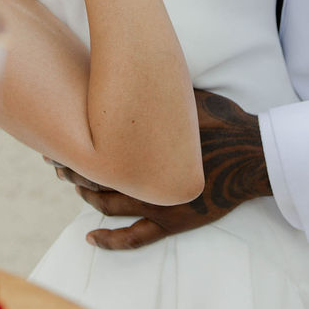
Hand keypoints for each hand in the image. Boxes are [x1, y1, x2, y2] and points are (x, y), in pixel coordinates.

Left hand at [50, 90, 270, 249]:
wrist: (252, 152)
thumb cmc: (221, 119)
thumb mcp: (185, 96)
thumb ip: (157, 94)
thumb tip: (133, 67)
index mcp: (146, 145)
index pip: (97, 148)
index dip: (72, 146)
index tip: (56, 139)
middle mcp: (146, 176)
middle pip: (96, 176)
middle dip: (72, 169)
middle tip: (56, 162)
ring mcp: (157, 203)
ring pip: (108, 205)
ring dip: (85, 197)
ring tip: (72, 186)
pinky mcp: (172, 221)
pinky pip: (136, 238)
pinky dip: (112, 240)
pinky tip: (91, 239)